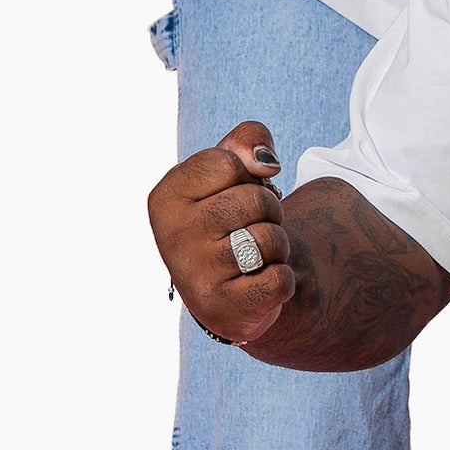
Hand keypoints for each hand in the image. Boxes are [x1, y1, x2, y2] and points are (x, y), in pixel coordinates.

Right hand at [148, 122, 293, 344]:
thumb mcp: (231, 170)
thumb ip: (246, 141)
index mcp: (166, 198)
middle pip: (255, 200)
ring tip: (255, 256)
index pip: (228, 162)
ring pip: (269, 239)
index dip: (250, 175)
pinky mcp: (222, 308)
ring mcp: (194, 275)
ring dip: (278, 246)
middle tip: (252, 227)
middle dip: (270, 211)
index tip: (237, 193)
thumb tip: (264, 162)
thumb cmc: (231, 220)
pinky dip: (283, 279)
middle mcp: (171, 236)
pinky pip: (280, 280)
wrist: (232, 292)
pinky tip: (259, 283)